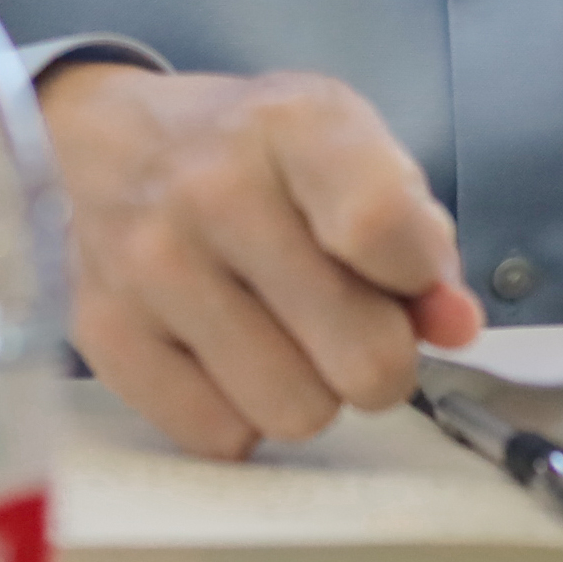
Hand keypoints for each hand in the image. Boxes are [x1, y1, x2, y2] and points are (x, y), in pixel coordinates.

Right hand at [38, 64, 486, 456]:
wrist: (111, 144)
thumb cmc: (256, 155)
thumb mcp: (353, 153)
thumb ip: (418, 237)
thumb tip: (456, 327)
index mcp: (293, 125)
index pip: (382, 230)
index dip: (417, 278)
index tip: (403, 272)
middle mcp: (213, 190)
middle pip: (361, 354)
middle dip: (377, 356)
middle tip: (349, 322)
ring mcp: (151, 266)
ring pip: (296, 412)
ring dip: (308, 390)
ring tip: (284, 334)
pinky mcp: (106, 334)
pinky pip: (221, 436)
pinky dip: (238, 411)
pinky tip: (227, 354)